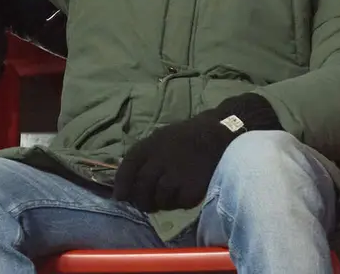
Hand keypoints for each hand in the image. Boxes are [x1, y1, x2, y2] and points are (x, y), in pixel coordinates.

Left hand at [112, 93, 280, 212]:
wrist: (219, 134)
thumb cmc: (187, 136)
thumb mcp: (160, 137)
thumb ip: (144, 155)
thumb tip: (126, 175)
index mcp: (149, 146)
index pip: (128, 168)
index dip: (121, 185)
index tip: (120, 197)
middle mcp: (159, 161)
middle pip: (141, 189)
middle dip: (140, 200)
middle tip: (145, 204)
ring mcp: (175, 176)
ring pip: (158, 200)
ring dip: (160, 203)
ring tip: (166, 198)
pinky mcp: (191, 189)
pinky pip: (178, 204)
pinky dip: (178, 203)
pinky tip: (183, 194)